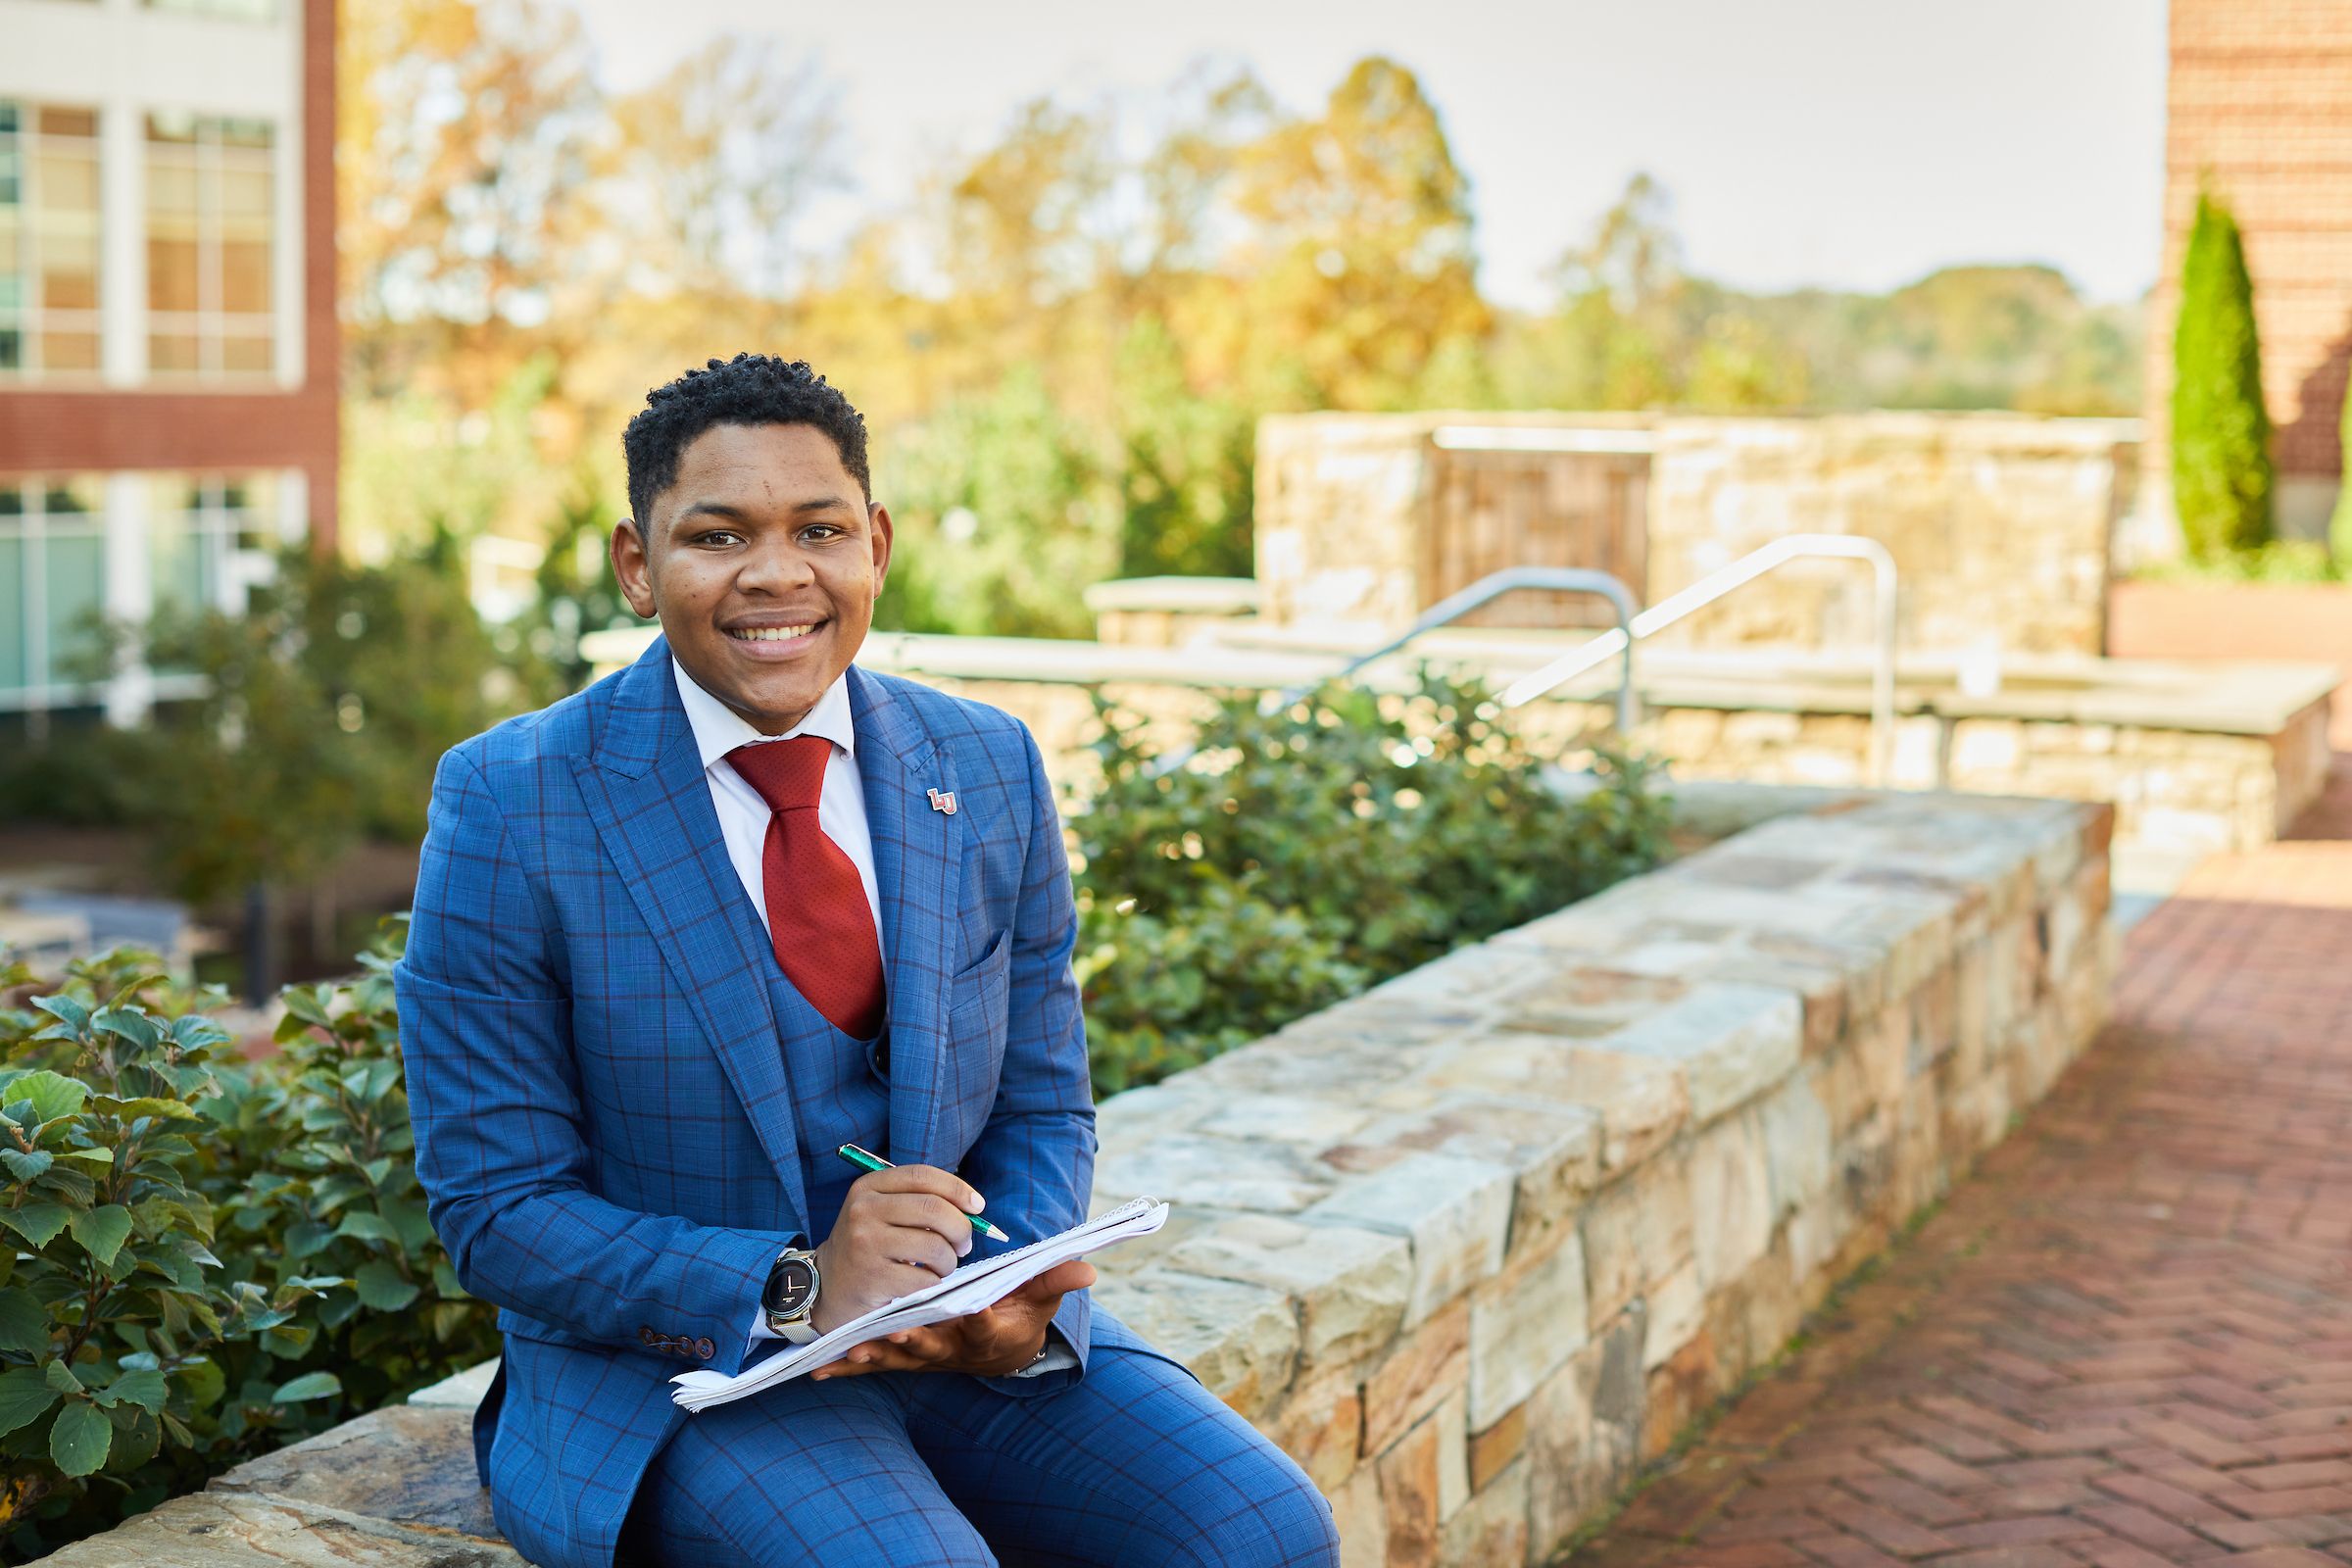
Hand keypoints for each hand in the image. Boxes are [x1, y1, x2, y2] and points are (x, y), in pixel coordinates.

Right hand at [809, 1164, 983, 1333]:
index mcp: (868, 1187)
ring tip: (941, 1266)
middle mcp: (863, 1210)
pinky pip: (925, 1279)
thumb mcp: (881, 1212)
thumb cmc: (869, 1246)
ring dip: (949, 1260)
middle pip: (934, 1209)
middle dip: (961, 1228)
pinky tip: (923, 1283)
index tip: (978, 1206)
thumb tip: (974, 1207)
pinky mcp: (872, 1278)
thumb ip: (919, 1202)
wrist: (827, 1287)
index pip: (923, 1176)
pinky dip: (934, 1283)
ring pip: (934, 1246)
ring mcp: (866, 1244)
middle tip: (964, 1244)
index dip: (958, 1188)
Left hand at [812, 1260, 1095, 1380]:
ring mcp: (923, 1355)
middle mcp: (952, 1348)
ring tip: (853, 1352)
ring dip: (875, 1356)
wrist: (998, 1350)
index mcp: (986, 1331)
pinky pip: (872, 1364)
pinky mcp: (901, 1356)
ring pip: (897, 1358)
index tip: (979, 1309)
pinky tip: (820, 1371)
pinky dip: (847, 1368)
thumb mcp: (1040, 1298)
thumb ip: (1055, 1282)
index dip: (983, 1321)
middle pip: (933, 1346)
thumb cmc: (1018, 1315)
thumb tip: (1088, 1268)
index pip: (986, 1326)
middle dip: (915, 1340)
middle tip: (897, 1331)